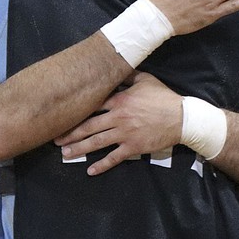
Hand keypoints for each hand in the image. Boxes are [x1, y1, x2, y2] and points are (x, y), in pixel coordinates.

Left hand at [55, 72, 182, 174]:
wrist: (182, 118)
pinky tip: (90, 170)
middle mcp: (118, 118)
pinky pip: (114, 158)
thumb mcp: (145, 80)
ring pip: (97, 142)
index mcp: (119, 100)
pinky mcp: (133, 147)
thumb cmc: (163, 98)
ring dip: (80, 149)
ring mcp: (125, 134)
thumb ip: (127, 76)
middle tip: (56, 139)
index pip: (92, 106)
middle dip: (71, 134)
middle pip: (89, 126)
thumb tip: (115, 67)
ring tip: (65, 154)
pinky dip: (102, 165)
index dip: (76, 111)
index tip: (62, 115)